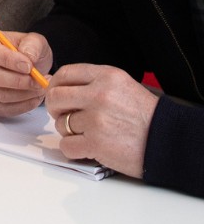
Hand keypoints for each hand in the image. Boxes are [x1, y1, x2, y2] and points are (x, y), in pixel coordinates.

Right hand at [0, 31, 51, 116]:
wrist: (33, 68)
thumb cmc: (30, 52)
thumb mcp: (36, 41)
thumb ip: (33, 44)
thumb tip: (27, 56)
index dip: (7, 60)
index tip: (28, 66)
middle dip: (16, 81)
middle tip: (37, 81)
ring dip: (23, 94)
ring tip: (40, 88)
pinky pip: (3, 109)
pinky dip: (23, 106)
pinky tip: (35, 97)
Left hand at [46, 64, 157, 178]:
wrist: (169, 141)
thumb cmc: (146, 116)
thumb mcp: (122, 86)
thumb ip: (93, 83)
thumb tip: (61, 87)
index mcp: (106, 77)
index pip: (65, 73)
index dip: (55, 85)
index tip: (57, 94)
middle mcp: (99, 95)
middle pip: (55, 97)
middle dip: (55, 108)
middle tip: (63, 115)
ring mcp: (96, 119)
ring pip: (60, 123)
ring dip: (68, 131)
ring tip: (87, 133)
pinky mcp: (96, 143)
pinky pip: (66, 146)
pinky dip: (72, 149)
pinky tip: (85, 148)